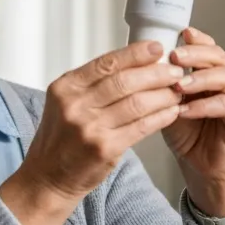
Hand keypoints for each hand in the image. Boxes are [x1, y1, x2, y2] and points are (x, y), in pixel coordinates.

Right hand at [8, 40, 185, 210]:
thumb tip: (133, 63)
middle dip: (156, 73)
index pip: (106, 63)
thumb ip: (92, 85)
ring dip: (163, 95)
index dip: (136, 54)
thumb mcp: (65, 103)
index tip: (157, 48)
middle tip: (175, 71)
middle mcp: (75, 105)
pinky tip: (171, 112)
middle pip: (124, 81)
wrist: (48, 176)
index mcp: (65, 88)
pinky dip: (160, 117)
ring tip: (176, 91)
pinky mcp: (105, 148)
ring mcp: (89, 127)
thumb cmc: (61, 139)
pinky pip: (141, 126)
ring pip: (137, 103)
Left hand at [161, 27, 224, 215]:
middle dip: (195, 54)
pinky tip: (186, 110)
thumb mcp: (168, 101)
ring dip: (200, 79)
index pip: (207, 47)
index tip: (179, 33)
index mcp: (212, 71)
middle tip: (174, 56)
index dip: (196, 39)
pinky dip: (205, 106)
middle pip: (218, 57)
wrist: (198, 165)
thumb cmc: (185, 132)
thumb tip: (142, 61)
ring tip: (178, 85)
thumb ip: (164, 82)